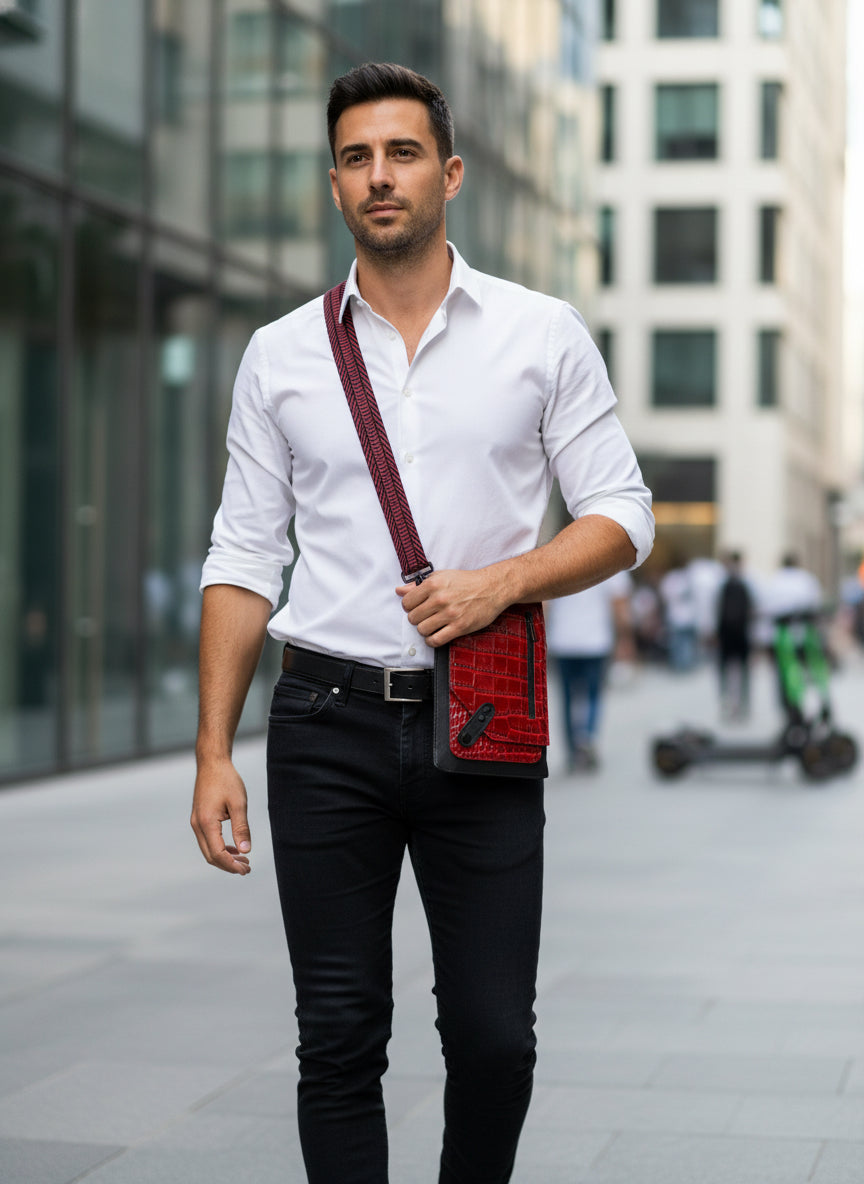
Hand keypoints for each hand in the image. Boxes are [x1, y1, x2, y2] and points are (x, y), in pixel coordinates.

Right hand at [190, 759, 251, 874]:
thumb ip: (241, 828)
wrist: (212, 763)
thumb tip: (246, 850)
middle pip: (211, 856)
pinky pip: (207, 840)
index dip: (232, 865)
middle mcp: (198, 825)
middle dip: (228, 865)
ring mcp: (196, 822)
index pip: (218, 854)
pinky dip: (220, 848)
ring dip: (224, 857)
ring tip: (243, 860)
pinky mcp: (199, 818)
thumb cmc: (226, 780)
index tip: (246, 870)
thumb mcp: (239, 804)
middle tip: (247, 868)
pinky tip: (234, 848)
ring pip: (208, 849)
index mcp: (206, 823)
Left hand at [396, 568, 507, 645]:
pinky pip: (436, 640)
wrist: (492, 587)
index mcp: (433, 584)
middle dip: (417, 619)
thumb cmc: (467, 581)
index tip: (416, 607)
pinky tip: (436, 635)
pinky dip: (432, 640)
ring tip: (432, 625)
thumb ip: (418, 585)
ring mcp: (450, 614)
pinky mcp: (460, 626)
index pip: (406, 602)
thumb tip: (399, 590)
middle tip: (426, 616)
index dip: (409, 606)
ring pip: (422, 630)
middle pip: (413, 618)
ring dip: (425, 630)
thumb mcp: (441, 576)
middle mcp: (440, 599)